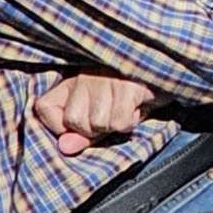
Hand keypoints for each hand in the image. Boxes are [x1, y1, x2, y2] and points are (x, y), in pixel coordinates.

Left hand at [28, 73, 155, 157]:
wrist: (169, 64)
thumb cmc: (132, 92)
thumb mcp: (104, 112)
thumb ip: (83, 133)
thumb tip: (65, 148)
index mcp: (72, 79)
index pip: (43, 108)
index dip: (59, 125)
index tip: (77, 123)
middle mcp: (85, 75)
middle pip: (74, 121)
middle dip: (94, 127)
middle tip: (111, 112)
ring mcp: (106, 79)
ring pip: (97, 124)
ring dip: (114, 124)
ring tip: (125, 107)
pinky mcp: (128, 87)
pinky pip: (119, 123)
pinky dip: (129, 122)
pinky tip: (135, 107)